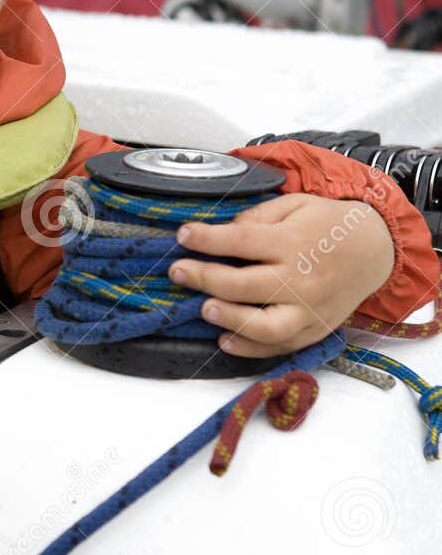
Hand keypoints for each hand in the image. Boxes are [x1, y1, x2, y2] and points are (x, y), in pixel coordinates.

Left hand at [168, 191, 394, 357]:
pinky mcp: (313, 330)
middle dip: (204, 278)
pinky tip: (224, 340)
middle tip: (178, 272)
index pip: (242, 240)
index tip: (183, 235)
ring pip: (263, 325)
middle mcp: (301, 279)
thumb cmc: (329, 225)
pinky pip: (279, 346)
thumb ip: (259, 218)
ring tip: (203, 308)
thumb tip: (225, 233)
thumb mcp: (297, 205)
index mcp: (294, 242)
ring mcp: (308, 309)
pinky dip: (249, 348)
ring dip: (228, 319)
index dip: (207, 239)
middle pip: (244, 284)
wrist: (375, 250)